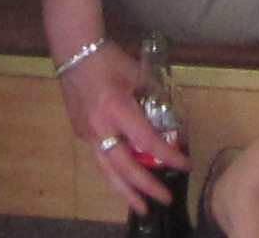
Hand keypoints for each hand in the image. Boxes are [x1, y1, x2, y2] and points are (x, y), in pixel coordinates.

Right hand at [58, 41, 184, 210]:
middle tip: (164, 199)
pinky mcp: (80, 133)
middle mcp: (100, 127)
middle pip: (123, 167)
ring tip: (141, 206)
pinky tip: (126, 179)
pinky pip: (100, 157)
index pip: (146, 141)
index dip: (167, 156)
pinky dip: (115, 171)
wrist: (74, 52)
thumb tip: (167, 117)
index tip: (185, 165)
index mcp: (116, 110)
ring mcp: (87, 133)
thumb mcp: (137, 74)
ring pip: (106, 170)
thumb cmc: (109, 59)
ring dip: (124, 191)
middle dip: (145, 186)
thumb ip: (152, 97)